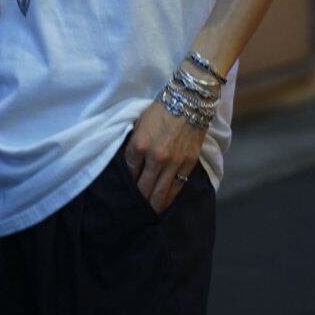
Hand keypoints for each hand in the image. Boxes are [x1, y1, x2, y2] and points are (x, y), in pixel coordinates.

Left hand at [123, 97, 207, 213]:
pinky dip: (169, 198)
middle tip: (132, 210)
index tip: (125, 189)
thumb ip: (134, 143)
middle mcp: (154, 157)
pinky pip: (177, 188)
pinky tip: (164, 205)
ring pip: (159, 192)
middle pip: (142, 187)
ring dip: (152, 205)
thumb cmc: (162, 109)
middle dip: (137, 199)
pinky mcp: (188, 164)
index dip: (126, 182)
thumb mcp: (140, 122)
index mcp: (139, 144)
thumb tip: (129, 162)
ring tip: (148, 213)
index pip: (128, 172)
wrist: (189, 100)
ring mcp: (172, 162)